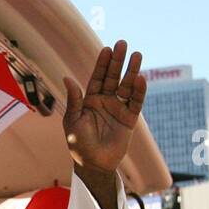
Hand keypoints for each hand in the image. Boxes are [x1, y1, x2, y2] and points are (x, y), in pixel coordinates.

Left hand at [63, 40, 146, 174]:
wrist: (93, 164)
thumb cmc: (79, 144)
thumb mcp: (73, 121)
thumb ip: (74, 100)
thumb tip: (67, 77)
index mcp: (90, 100)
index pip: (97, 78)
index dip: (102, 64)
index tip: (107, 49)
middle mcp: (105, 102)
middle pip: (113, 77)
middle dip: (118, 61)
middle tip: (123, 44)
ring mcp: (118, 109)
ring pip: (126, 86)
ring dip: (132, 71)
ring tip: (137, 55)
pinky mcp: (129, 119)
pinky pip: (135, 102)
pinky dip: (139, 91)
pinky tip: (141, 79)